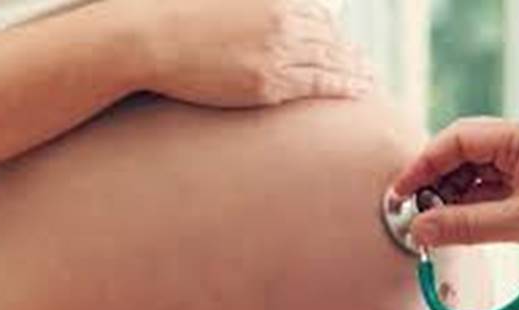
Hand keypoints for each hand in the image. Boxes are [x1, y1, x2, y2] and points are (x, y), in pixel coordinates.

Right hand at [120, 0, 372, 106]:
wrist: (150, 37)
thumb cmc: (174, 17)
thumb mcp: (220, 1)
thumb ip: (246, 7)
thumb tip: (252, 17)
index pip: (318, 14)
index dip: (334, 31)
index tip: (344, 41)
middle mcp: (282, 20)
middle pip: (329, 37)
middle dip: (350, 52)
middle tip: (366, 65)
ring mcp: (278, 51)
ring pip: (330, 60)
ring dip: (354, 70)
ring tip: (368, 80)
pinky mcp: (269, 81)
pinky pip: (319, 83)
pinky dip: (343, 86)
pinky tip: (358, 91)